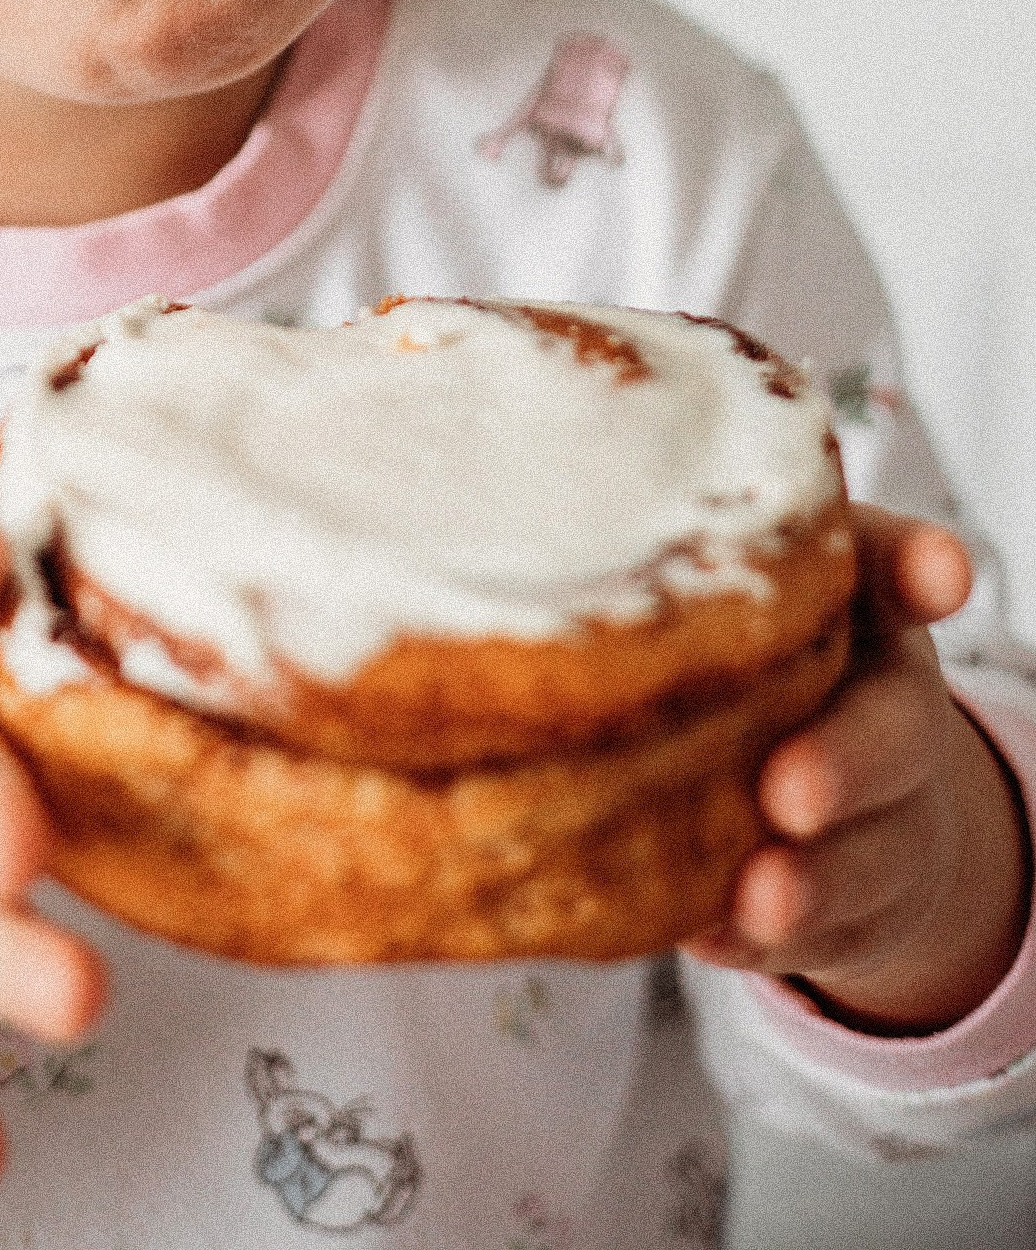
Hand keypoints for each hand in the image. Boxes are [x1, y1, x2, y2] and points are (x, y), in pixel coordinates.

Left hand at [684, 506, 1032, 1030]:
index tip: (940, 574)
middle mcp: (879, 703)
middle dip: (846, 760)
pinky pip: (812, 928)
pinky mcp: (840, 904)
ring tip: (761, 895)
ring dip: (812, 877)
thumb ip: (664, 558)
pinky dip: (759, 936)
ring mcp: (869, 812)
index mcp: (851, 607)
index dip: (914, 564)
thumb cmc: (748, 668)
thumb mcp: (727, 601)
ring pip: (860, 848)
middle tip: (790, 789)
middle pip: (889, 727)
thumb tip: (490, 494)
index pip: (887, 564)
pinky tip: (718, 934)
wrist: (840, 810)